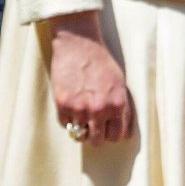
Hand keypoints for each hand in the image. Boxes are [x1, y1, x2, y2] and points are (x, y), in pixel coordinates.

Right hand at [49, 12, 134, 144]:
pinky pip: (65, 125)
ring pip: (80, 136)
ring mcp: (79, 109)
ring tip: (82, 116)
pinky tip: (71, 107)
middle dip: (97, 135)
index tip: (108, 129)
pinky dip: (68, 120)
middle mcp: (99, 110)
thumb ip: (121, 108)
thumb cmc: (102, 62)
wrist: (79, 44)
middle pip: (98, 141)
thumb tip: (122, 131)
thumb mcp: (120, 84)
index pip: (118, 136)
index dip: (113, 134)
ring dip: (81, 128)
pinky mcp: (62, 105)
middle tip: (94, 126)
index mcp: (117, 105)